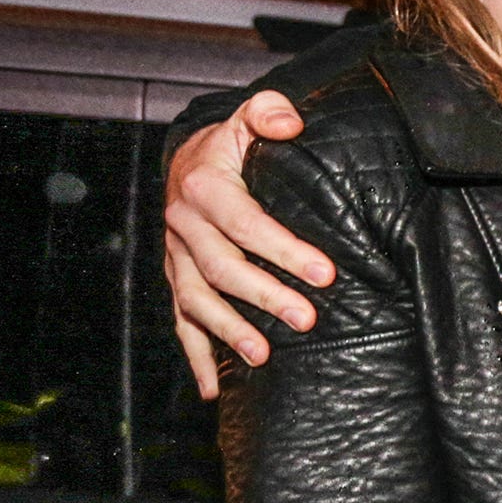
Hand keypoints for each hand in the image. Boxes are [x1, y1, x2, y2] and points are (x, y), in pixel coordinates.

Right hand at [162, 90, 330, 396]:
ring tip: (263, 355)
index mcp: (204, 188)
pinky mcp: (175, 279)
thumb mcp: (246, 120)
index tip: (326, 273)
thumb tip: (293, 122)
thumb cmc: (230, 146)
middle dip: (265, 296)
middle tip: (308, 318)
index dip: (284, 250)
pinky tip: (214, 388)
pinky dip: (196, 356)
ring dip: (228, 330)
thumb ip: (269, 113)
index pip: (246, 224)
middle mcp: (183, 226)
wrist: (184, 161)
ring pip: (196, 299)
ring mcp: (175, 257)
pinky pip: (180, 322)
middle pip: (222, 268)